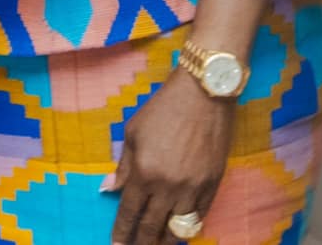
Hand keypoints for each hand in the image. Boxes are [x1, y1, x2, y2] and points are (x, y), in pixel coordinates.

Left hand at [109, 71, 232, 244]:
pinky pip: (200, 216)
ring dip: (165, 241)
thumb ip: (123, 166)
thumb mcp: (134, 132)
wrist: (204, 92)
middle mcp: (168, 185)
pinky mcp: (213, 183)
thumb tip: (108, 189)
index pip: (129, 213)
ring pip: (177, 229)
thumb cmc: (164, 108)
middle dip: (141, 243)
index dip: (121, 232)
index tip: (117, 244)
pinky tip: (181, 232)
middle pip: (152, 227)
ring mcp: (193, 187)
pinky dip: (189, 228)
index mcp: (144, 172)